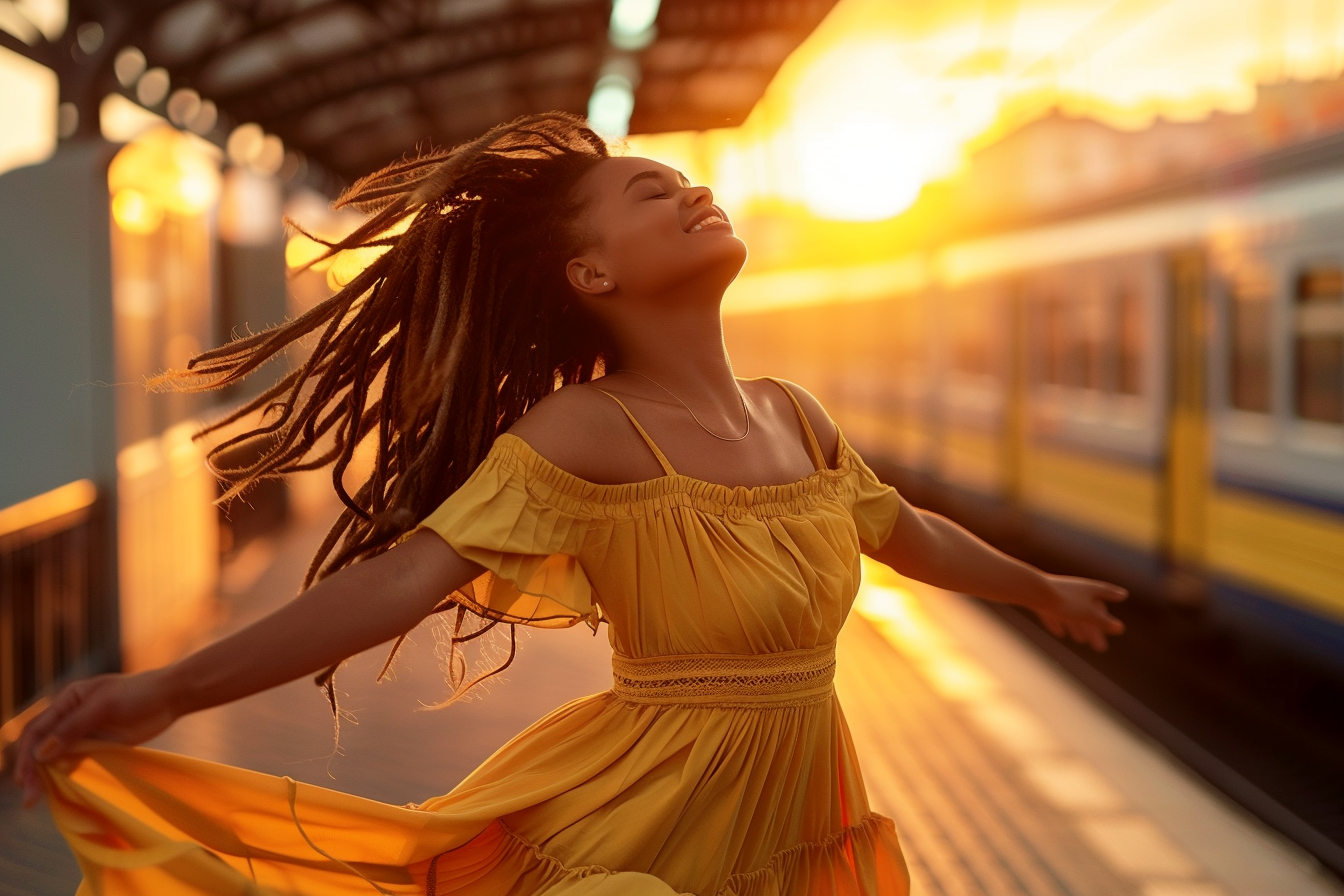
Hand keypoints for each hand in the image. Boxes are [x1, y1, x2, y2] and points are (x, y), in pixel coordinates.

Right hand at [12, 669, 178, 808]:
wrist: (171, 696)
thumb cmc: (138, 693)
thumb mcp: (103, 706)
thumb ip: (72, 728)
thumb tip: (40, 753)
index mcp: (67, 700)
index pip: (37, 729)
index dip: (26, 755)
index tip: (23, 779)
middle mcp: (70, 716)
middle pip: (42, 744)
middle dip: (31, 769)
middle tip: (29, 797)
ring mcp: (85, 731)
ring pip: (56, 755)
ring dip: (45, 775)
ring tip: (36, 798)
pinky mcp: (99, 744)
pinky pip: (75, 760)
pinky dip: (64, 774)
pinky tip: (59, 789)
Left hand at [1029, 574, 1127, 651]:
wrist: (1031, 590)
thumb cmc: (1063, 602)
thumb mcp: (1087, 615)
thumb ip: (1103, 622)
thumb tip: (1120, 628)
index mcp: (1088, 589)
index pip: (1105, 592)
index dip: (1113, 594)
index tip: (1122, 594)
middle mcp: (1073, 589)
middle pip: (1088, 611)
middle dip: (1095, 630)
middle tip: (1101, 647)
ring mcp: (1056, 594)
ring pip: (1071, 613)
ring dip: (1077, 627)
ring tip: (1080, 640)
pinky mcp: (1041, 600)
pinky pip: (1053, 613)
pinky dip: (1059, 623)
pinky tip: (1059, 632)